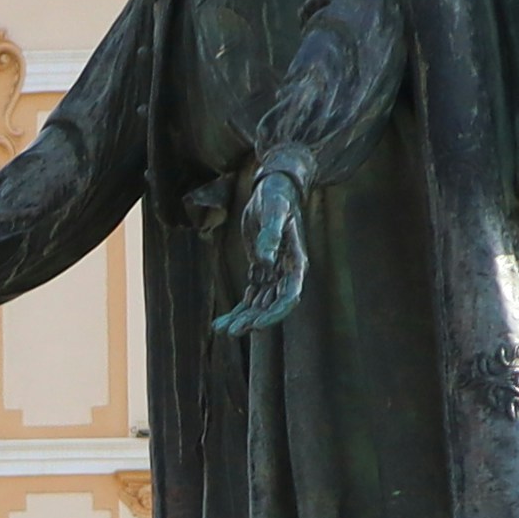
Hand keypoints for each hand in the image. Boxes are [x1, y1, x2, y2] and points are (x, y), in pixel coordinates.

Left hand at [212, 152, 311, 338]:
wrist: (274, 186)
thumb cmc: (278, 196)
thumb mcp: (274, 210)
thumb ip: (270, 234)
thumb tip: (264, 260)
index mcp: (296, 262)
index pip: (289, 296)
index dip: (274, 314)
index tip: (256, 326)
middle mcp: (287, 271)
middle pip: (272, 305)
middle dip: (253, 320)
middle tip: (231, 331)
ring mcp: (274, 271)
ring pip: (260, 303)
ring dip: (243, 318)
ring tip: (222, 329)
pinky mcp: (261, 268)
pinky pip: (251, 294)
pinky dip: (239, 308)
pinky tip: (222, 320)